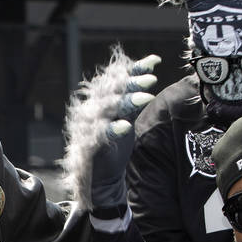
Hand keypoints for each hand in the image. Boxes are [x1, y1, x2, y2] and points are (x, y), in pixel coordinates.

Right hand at [63, 51, 158, 209]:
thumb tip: (150, 72)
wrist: (98, 179)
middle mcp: (92, 110)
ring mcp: (88, 128)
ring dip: (124, 101)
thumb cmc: (113, 144)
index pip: (114, 79)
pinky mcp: (88, 148)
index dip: (132, 69)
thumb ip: (134, 97)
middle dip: (130, 83)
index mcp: (101, 101)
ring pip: (104, 109)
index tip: (154, 61)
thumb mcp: (125, 116)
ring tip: (145, 98)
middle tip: (151, 80)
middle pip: (109, 91)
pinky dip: (111, 130)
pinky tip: (124, 126)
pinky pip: (98, 136)